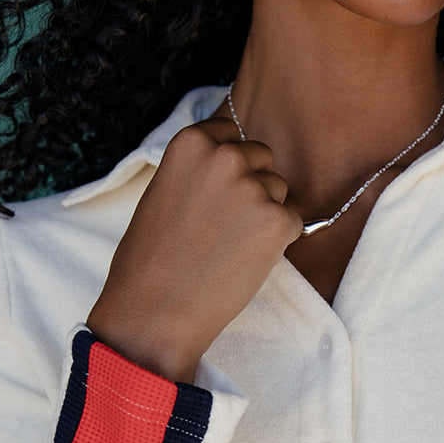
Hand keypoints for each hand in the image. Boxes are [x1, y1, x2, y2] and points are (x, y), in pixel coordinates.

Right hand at [86, 117, 302, 381]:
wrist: (155, 310)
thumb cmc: (150, 259)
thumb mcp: (163, 192)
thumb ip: (198, 171)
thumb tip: (232, 164)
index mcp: (192, 142)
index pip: (232, 132)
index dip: (230, 162)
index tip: (218, 188)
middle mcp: (225, 156)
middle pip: (261, 157)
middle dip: (251, 185)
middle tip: (224, 225)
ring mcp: (253, 187)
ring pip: (279, 190)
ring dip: (265, 213)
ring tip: (230, 246)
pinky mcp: (277, 221)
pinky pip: (293, 221)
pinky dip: (278, 241)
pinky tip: (246, 260)